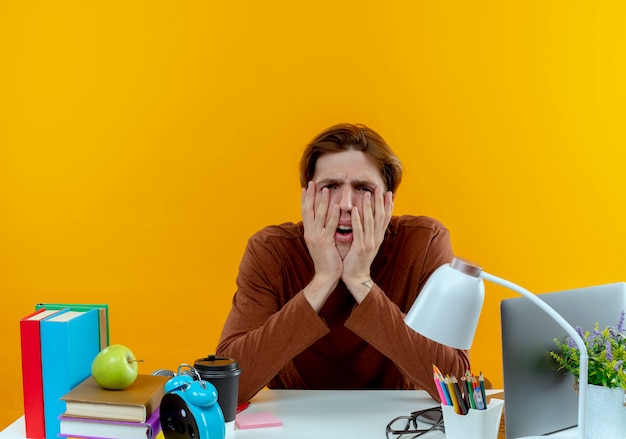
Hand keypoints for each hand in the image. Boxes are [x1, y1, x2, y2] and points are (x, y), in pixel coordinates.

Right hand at [301, 181, 341, 310]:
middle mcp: (311, 233)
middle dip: (309, 196)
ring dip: (321, 201)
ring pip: (318, 216)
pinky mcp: (326, 242)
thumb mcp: (320, 243)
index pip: (305, 212)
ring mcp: (317, 237)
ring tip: (324, 189)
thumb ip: (321, 231)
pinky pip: (330, 226)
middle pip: (308, 210)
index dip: (305, 199)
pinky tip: (336, 206)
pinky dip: (333, 215)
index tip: (306, 187)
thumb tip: (322, 221)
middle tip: (311, 183)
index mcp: (309, 233)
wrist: (325, 276)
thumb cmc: (326, 260)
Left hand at [342, 188, 393, 301]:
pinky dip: (358, 220)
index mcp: (378, 237)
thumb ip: (368, 232)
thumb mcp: (367, 244)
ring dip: (369, 206)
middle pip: (380, 216)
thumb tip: (369, 219)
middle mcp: (376, 238)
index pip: (385, 217)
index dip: (388, 205)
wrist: (357, 277)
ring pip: (370, 221)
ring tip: (368, 194)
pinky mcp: (360, 247)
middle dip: (380, 201)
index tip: (389, 193)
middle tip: (379, 188)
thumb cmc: (358, 260)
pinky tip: (356, 210)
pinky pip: (359, 231)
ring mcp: (369, 243)